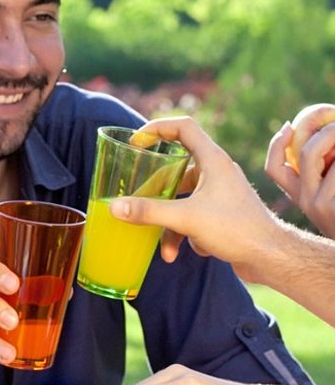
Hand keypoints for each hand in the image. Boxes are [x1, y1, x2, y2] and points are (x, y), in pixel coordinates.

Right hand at [110, 116, 279, 281]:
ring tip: (166, 248)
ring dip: (171, 222)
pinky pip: (195, 214)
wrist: (271, 257)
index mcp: (212, 159)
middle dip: (157, 189)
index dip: (158, 128)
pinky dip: (187, 231)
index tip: (137, 140)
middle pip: (178, 166)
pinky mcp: (223, 212)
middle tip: (137, 196)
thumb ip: (148, 211)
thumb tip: (114, 207)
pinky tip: (193, 250)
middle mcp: (217, 170)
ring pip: (184, 197)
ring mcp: (221, 191)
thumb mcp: (186, 219)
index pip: (183, 127)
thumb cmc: (236, 229)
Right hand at [265, 121, 334, 237]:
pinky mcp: (330, 208)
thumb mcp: (332, 193)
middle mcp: (304, 200)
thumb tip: (327, 133)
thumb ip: (325, 169)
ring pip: (316, 154)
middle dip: (322, 129)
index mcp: (301, 195)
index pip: (274, 168)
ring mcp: (317, 205)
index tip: (289, 125)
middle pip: (301, 152)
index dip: (276, 144)